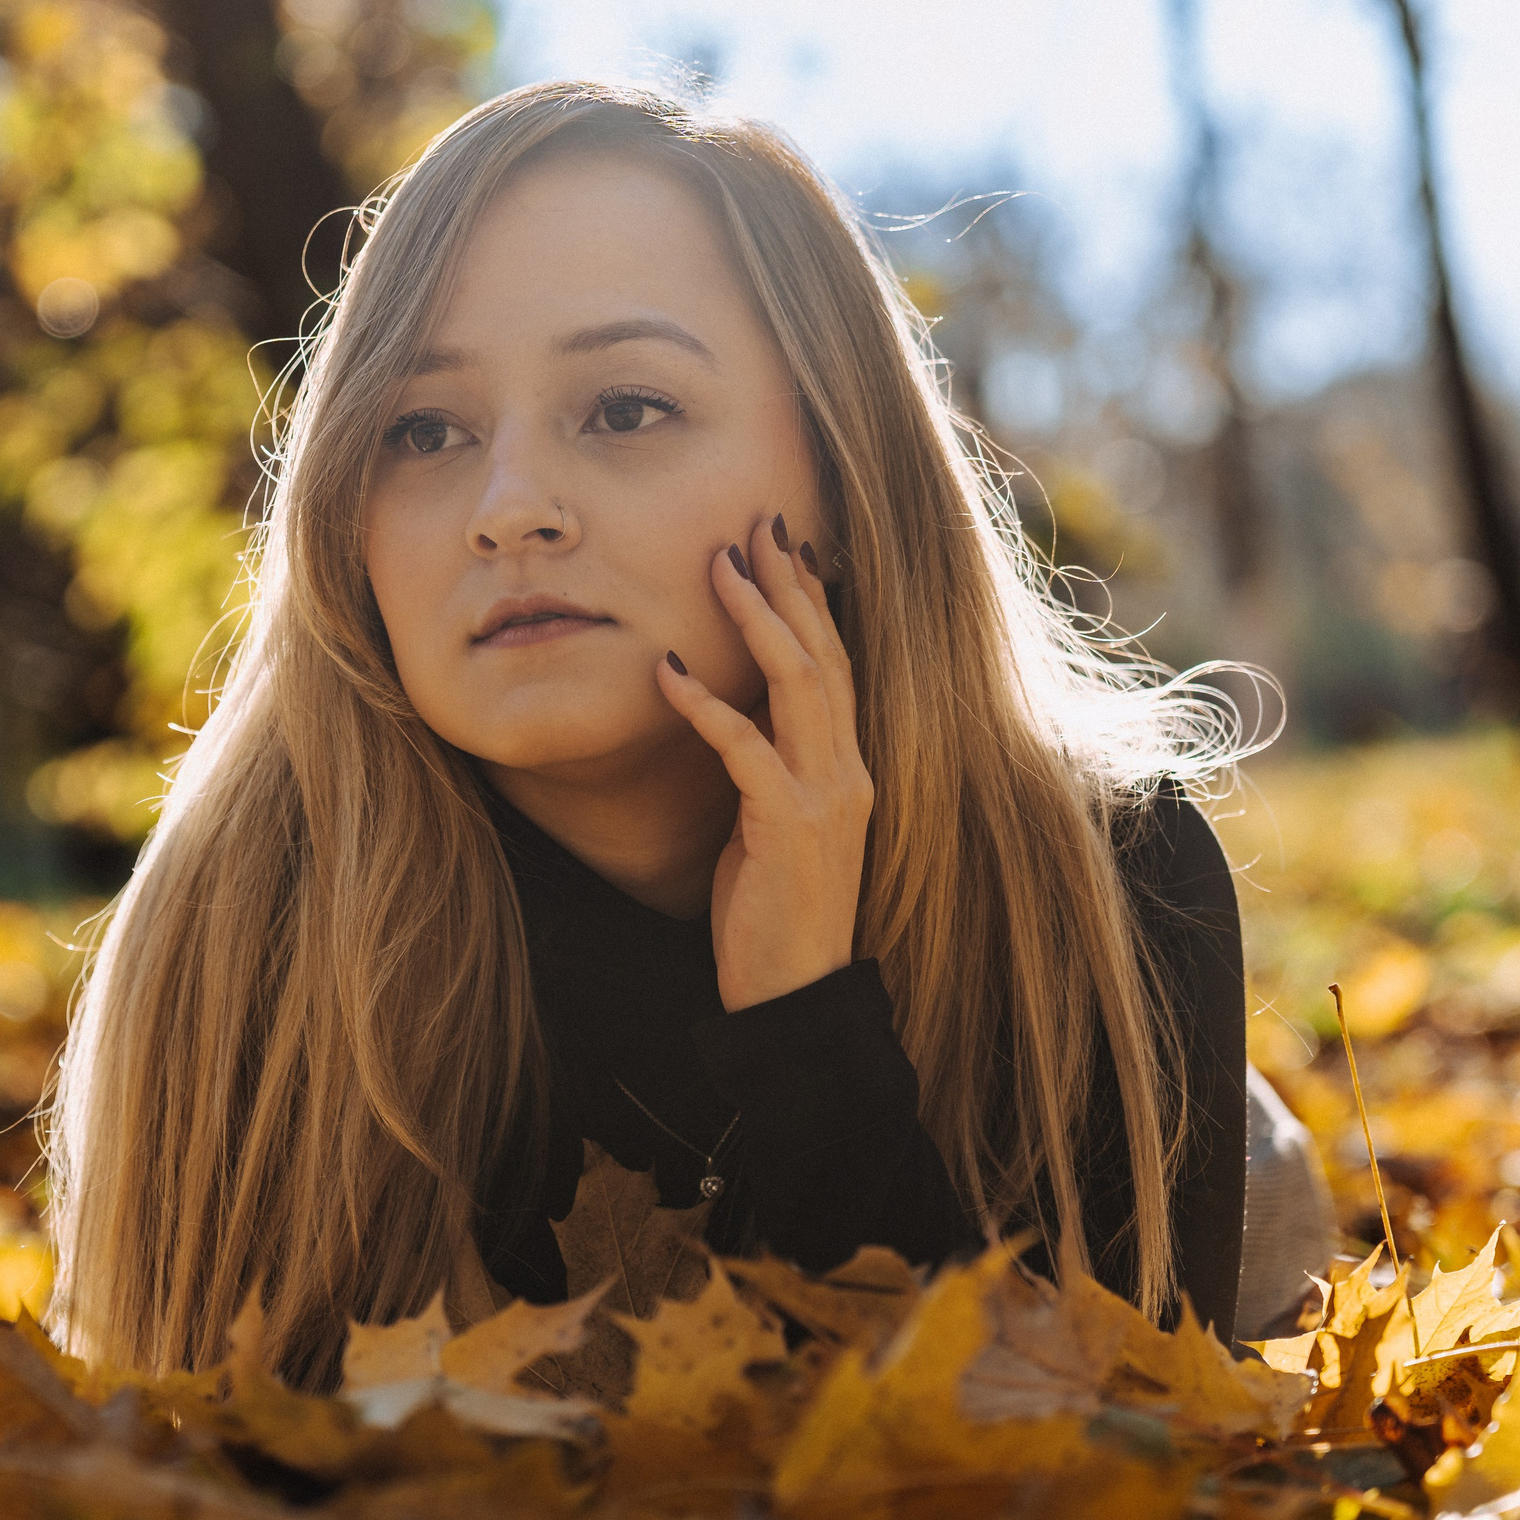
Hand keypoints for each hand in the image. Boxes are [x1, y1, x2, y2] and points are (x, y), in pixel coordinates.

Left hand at [656, 514, 873, 1012]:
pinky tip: (670, 669)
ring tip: (720, 564)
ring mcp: (826, 797)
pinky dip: (708, 703)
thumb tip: (734, 715)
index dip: (813, 602)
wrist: (795, 995)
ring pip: (798, 684)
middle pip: (823, 655)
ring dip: (756, 618)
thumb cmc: (774, 914)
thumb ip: (769, 770)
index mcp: (849, 768)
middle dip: (789, 585)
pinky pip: (746, 748)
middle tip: (757, 524)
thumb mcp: (774, 826)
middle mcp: (849, 771)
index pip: (837, 665)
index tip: (786, 547)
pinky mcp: (789, 826)